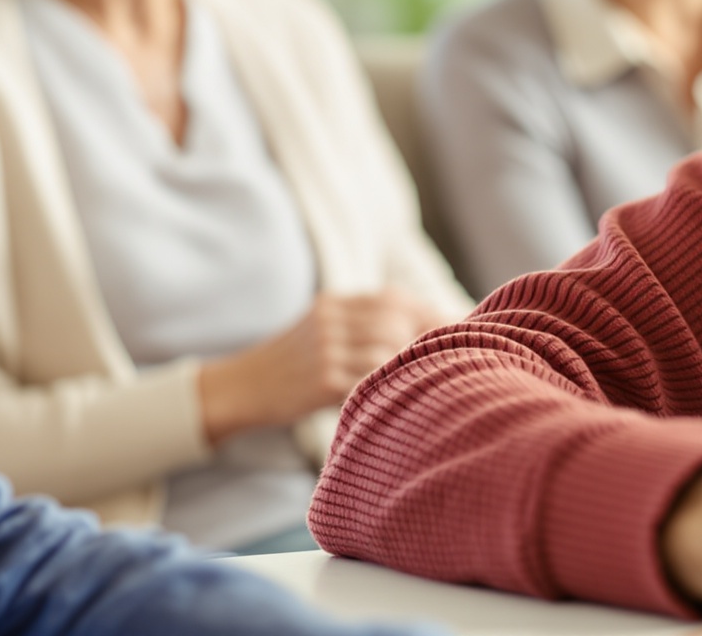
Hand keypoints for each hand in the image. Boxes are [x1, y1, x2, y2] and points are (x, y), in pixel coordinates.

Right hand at [194, 289, 429, 442]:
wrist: (242, 387)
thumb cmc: (294, 364)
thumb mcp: (323, 330)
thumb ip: (365, 325)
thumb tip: (431, 331)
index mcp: (335, 302)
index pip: (396, 300)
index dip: (431, 316)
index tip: (460, 332)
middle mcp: (331, 319)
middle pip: (396, 322)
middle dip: (425, 343)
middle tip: (446, 365)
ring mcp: (325, 348)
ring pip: (387, 350)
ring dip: (406, 369)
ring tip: (415, 386)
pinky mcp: (321, 379)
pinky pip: (369, 381)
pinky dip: (385, 390)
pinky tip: (390, 401)